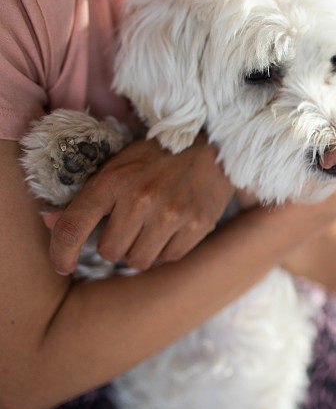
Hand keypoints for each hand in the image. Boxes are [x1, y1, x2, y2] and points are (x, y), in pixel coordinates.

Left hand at [44, 135, 234, 273]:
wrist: (211, 142)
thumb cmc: (157, 155)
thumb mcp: (117, 166)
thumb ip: (86, 197)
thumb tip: (50, 223)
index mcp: (113, 180)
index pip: (74, 227)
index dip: (61, 253)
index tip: (62, 265)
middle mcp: (141, 199)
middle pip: (110, 252)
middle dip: (115, 243)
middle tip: (129, 225)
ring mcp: (172, 214)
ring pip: (139, 260)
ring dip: (141, 249)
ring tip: (152, 227)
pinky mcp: (198, 225)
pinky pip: (169, 258)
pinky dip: (167, 249)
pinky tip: (173, 227)